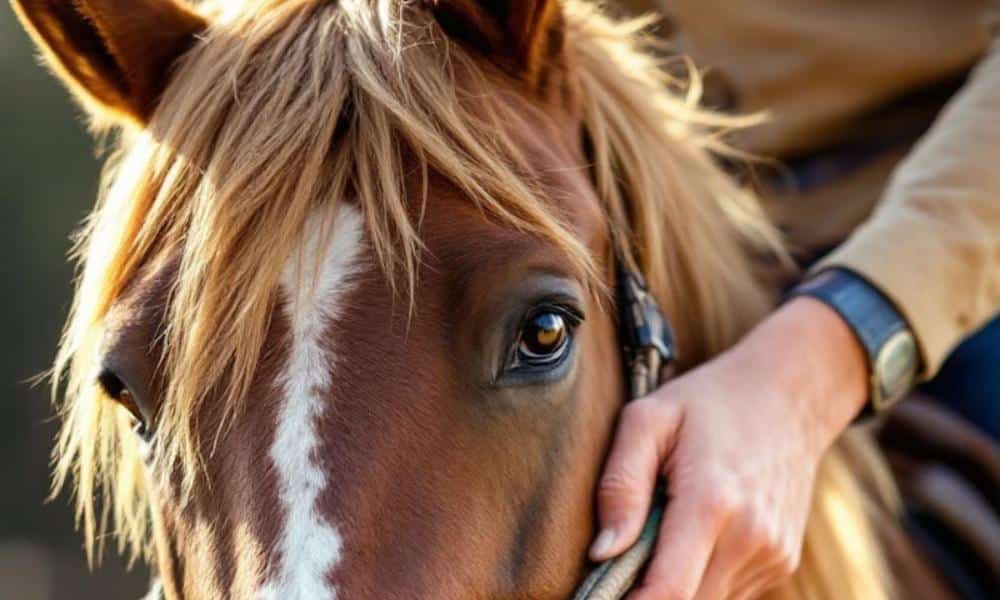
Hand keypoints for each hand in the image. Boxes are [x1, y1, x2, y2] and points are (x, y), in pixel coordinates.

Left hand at [590, 297, 868, 599]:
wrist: (791, 394)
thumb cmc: (708, 401)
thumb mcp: (647, 419)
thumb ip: (620, 485)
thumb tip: (601, 552)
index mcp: (711, 501)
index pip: (668, 592)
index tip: (599, 595)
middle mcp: (751, 536)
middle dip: (647, 595)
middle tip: (621, 562)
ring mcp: (773, 553)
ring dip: (677, 585)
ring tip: (663, 532)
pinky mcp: (783, 560)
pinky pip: (730, 591)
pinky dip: (703, 576)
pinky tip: (697, 533)